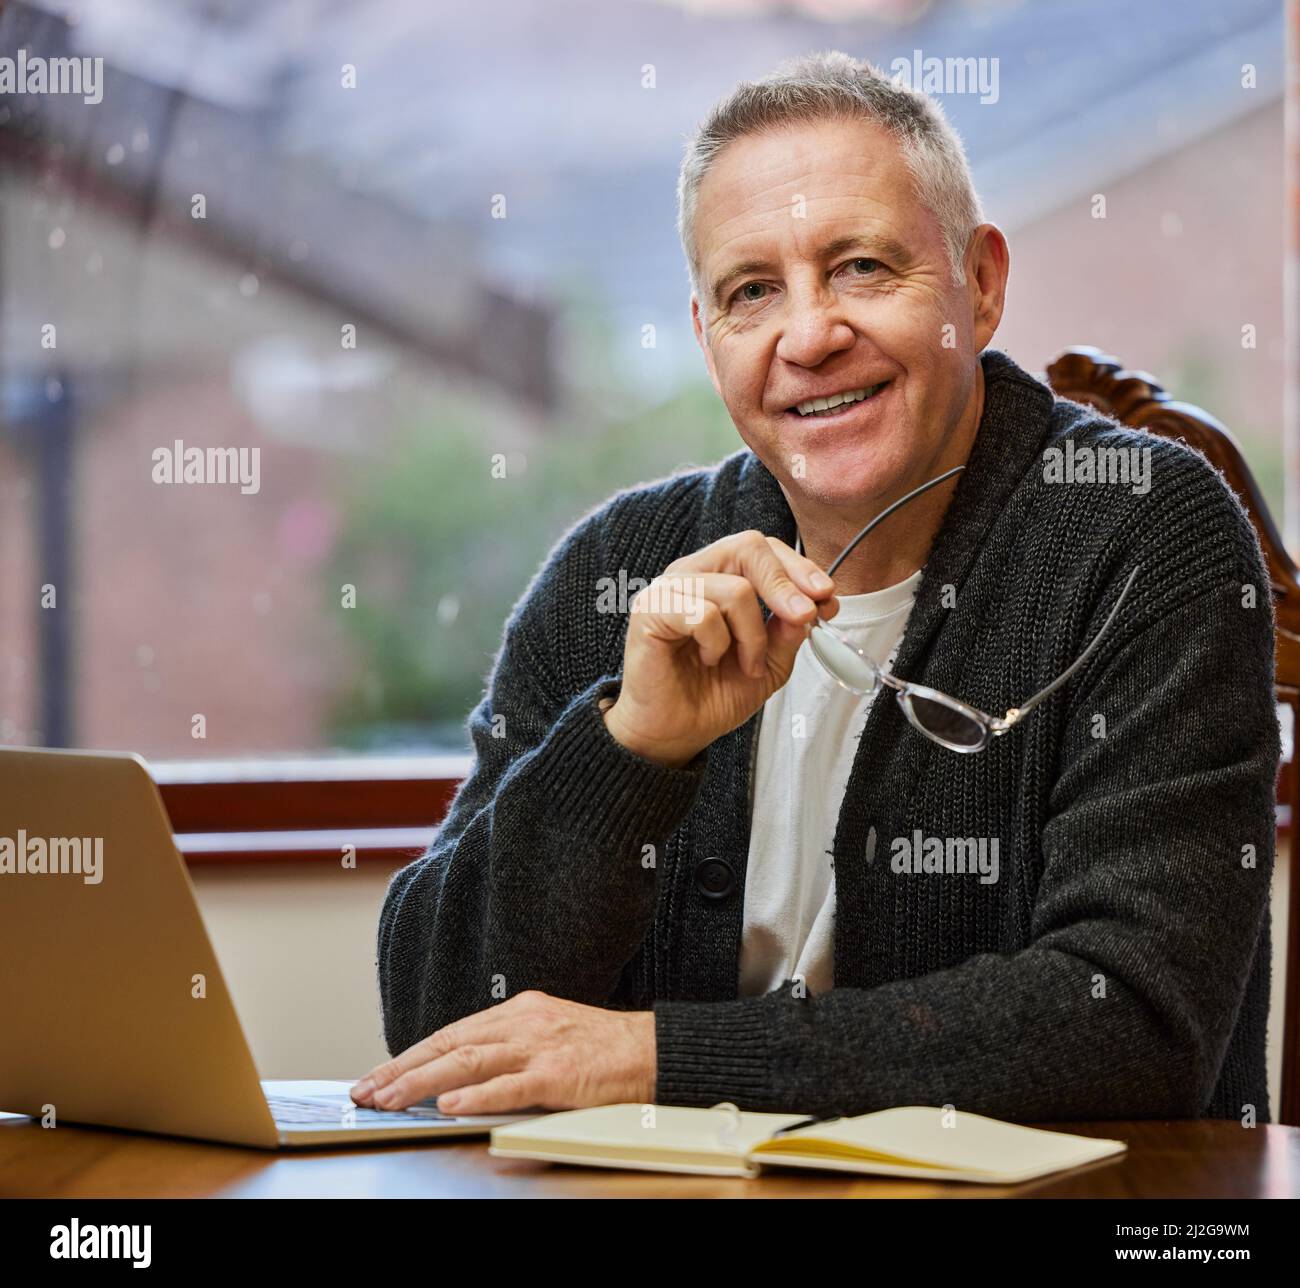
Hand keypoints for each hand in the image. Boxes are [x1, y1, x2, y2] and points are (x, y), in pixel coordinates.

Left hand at [350, 991, 656, 1114]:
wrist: (652, 1050)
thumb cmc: (602, 1049)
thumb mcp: (548, 1034)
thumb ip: (507, 1049)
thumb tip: (459, 1076)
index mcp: (518, 1011)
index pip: (451, 1033)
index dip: (411, 1055)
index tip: (379, 1074)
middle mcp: (523, 1022)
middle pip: (449, 1043)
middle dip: (401, 1069)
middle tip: (365, 1090)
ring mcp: (539, 1046)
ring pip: (467, 1062)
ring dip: (421, 1083)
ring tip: (388, 1099)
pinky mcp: (558, 1074)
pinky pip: (508, 1086)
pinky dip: (474, 1096)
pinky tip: (448, 1107)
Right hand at [603, 531, 837, 767]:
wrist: (674, 732)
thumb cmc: (711, 694)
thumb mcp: (769, 663)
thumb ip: (788, 630)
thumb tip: (815, 603)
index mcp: (718, 576)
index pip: (761, 548)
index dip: (798, 567)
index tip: (825, 597)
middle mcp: (693, 574)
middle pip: (748, 547)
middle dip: (785, 585)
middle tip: (804, 618)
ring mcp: (668, 589)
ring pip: (735, 588)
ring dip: (752, 635)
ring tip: (745, 664)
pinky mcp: (650, 609)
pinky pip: (704, 614)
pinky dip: (717, 644)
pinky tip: (708, 660)